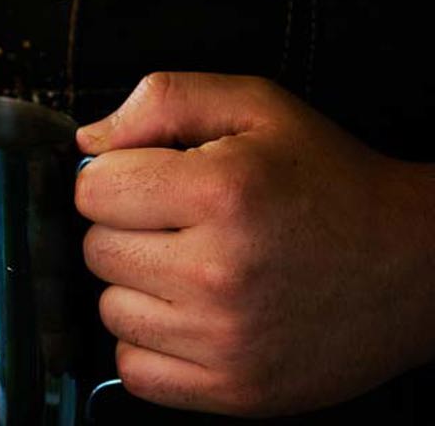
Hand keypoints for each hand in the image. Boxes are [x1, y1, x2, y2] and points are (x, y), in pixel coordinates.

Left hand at [75, 72, 434, 415]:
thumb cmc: (332, 182)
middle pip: (96, 251)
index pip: (92, 191)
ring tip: (196, 269)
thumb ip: (163, 102)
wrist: (418, 265)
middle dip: (128, 231)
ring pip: (110, 310)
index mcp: (221, 192)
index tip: (155, 182)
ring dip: (140, 289)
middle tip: (184, 226)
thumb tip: (88, 143)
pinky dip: (152, 345)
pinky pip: (135, 369)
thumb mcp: (257, 108)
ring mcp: (226, 338)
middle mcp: (219, 270)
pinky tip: (192, 317)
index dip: (117, 180)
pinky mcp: (235, 388)